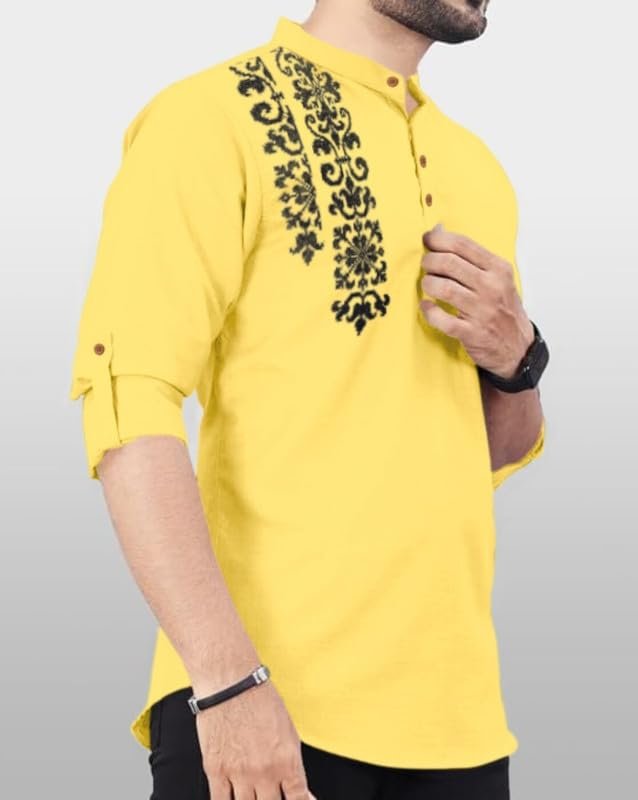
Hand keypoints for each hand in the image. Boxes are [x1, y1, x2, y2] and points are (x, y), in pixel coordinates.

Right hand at [194, 678, 316, 799]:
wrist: (230, 682)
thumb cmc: (260, 699)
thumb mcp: (288, 731)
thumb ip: (292, 764)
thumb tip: (299, 790)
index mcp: (287, 760)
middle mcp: (265, 771)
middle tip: (270, 792)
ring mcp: (239, 773)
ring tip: (252, 791)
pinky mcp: (215, 770)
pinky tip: (232, 797)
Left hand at [420, 224, 534, 378]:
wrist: (517, 347)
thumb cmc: (502, 309)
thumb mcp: (497, 278)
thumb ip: (470, 256)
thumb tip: (439, 231)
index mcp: (498, 269)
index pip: (463, 245)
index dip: (439, 239)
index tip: (427, 240)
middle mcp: (491, 287)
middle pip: (449, 263)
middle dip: (430, 261)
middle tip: (426, 265)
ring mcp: (481, 311)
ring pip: (444, 288)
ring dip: (428, 283)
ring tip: (427, 284)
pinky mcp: (471, 333)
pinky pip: (442, 319)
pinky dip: (429, 311)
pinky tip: (426, 306)